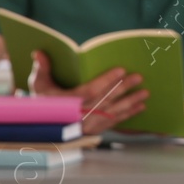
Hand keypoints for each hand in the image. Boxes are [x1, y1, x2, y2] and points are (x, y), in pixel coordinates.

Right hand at [28, 52, 147, 134]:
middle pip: (106, 100)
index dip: (106, 80)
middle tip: (139, 78)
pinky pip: (114, 122)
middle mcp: (80, 115)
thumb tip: (39, 52)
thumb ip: (42, 69)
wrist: (43, 129)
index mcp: (68, 103)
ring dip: (130, 102)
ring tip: (145, 93)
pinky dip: (128, 115)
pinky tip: (140, 107)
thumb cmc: (43, 105)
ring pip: (113, 112)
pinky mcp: (95, 130)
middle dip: (124, 89)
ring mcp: (89, 125)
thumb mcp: (38, 87)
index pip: (91, 90)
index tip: (121, 70)